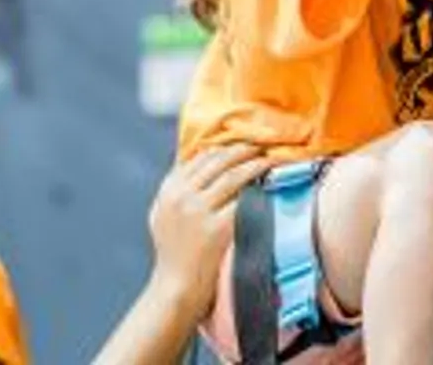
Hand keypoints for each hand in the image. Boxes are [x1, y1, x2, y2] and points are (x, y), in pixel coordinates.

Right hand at [146, 145, 268, 307]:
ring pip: (233, 176)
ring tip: (269, 159)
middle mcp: (182, 197)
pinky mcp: (217, 229)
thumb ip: (178, 188)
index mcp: (169, 191)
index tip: (241, 144)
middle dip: (242, 150)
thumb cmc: (174, 253)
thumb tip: (199, 159)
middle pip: (218, 161)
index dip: (223, 147)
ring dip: (254, 163)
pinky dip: (257, 189)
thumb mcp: (163, 214)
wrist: (176, 288)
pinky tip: (268, 185)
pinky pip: (243, 201)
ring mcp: (198, 212)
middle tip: (261, 146)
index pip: (199, 157)